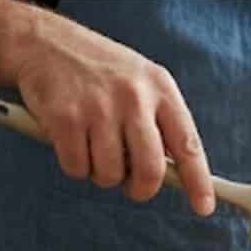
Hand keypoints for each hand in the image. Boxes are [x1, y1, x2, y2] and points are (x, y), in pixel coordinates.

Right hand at [11, 17, 215, 215]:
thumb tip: (175, 171)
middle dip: (141, 189)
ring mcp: (100, 108)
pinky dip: (75, 166)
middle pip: (150, 169)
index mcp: (161, 90)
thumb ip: (160, 121)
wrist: (46, 43)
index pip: (188, 144)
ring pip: (110, 174)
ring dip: (102, 174)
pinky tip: (72, 140)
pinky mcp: (66, 119)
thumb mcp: (143, 82)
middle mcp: (135, 99)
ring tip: (95, 147)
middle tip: (132, 186)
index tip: (204, 207)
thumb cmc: (100, 69)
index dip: (198, 181)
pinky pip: (77, 168)